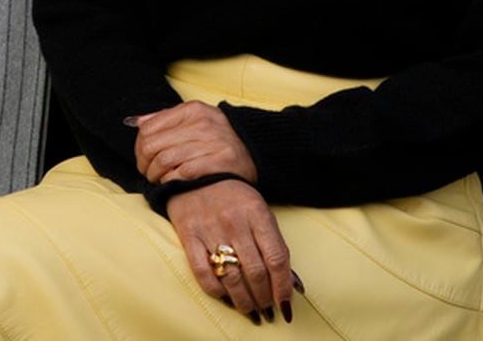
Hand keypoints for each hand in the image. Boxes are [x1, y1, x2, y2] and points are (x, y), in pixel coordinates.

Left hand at [134, 101, 258, 183]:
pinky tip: (174, 182)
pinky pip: (183, 173)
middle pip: (153, 146)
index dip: (139, 148)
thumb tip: (135, 122)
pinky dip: (172, 180)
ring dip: (156, 175)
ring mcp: (212, 142)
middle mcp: (202, 123)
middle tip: (148, 173)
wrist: (254, 152)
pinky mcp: (220, 161)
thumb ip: (165, 119)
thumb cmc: (217, 138)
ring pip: (165, 160)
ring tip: (160, 179)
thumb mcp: (194, 119)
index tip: (143, 159)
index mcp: (192, 110)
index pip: (148, 128)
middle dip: (144, 164)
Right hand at [165, 180, 298, 322]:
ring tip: (250, 310)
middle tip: (267, 309)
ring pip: (231, 277)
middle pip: (256, 272)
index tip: (286, 304)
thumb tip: (292, 283)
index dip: (283, 286)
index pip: (276, 258)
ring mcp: (211, 230)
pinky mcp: (189, 237)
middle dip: (265, 298)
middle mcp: (236, 222)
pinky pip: (203, 273)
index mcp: (258, 214)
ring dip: (244, 301)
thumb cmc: (236, 198)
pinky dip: (216, 292)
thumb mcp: (261, 212)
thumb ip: (275, 245)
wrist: (199, 173)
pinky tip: (225, 297)